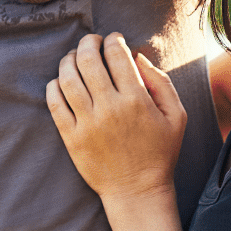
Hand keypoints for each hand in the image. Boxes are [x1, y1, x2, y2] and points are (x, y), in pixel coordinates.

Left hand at [46, 33, 186, 202]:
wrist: (137, 191)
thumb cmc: (160, 152)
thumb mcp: (176, 115)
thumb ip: (161, 82)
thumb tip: (137, 56)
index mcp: (136, 100)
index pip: (117, 55)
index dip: (113, 40)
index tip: (113, 39)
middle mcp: (110, 108)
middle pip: (88, 60)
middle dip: (88, 43)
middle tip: (92, 41)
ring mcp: (88, 124)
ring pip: (68, 78)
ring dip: (69, 60)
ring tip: (75, 57)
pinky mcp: (72, 138)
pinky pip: (54, 103)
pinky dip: (54, 85)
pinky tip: (61, 81)